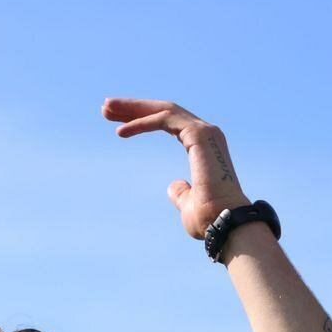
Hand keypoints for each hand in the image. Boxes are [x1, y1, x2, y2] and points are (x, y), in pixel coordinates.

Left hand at [101, 97, 249, 238]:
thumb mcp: (188, 205)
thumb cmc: (208, 220)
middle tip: (106, 107)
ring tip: (106, 109)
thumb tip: (173, 186)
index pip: (168, 123)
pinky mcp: (199, 135)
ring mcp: (204, 132)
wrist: (225, 223)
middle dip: (134, 108)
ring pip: (163, 110)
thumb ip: (180, 193)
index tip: (117, 125)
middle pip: (163, 111)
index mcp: (202, 146)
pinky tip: (121, 132)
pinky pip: (165, 120)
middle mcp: (205, 134)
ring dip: (133, 108)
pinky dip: (142, 122)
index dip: (141, 120)